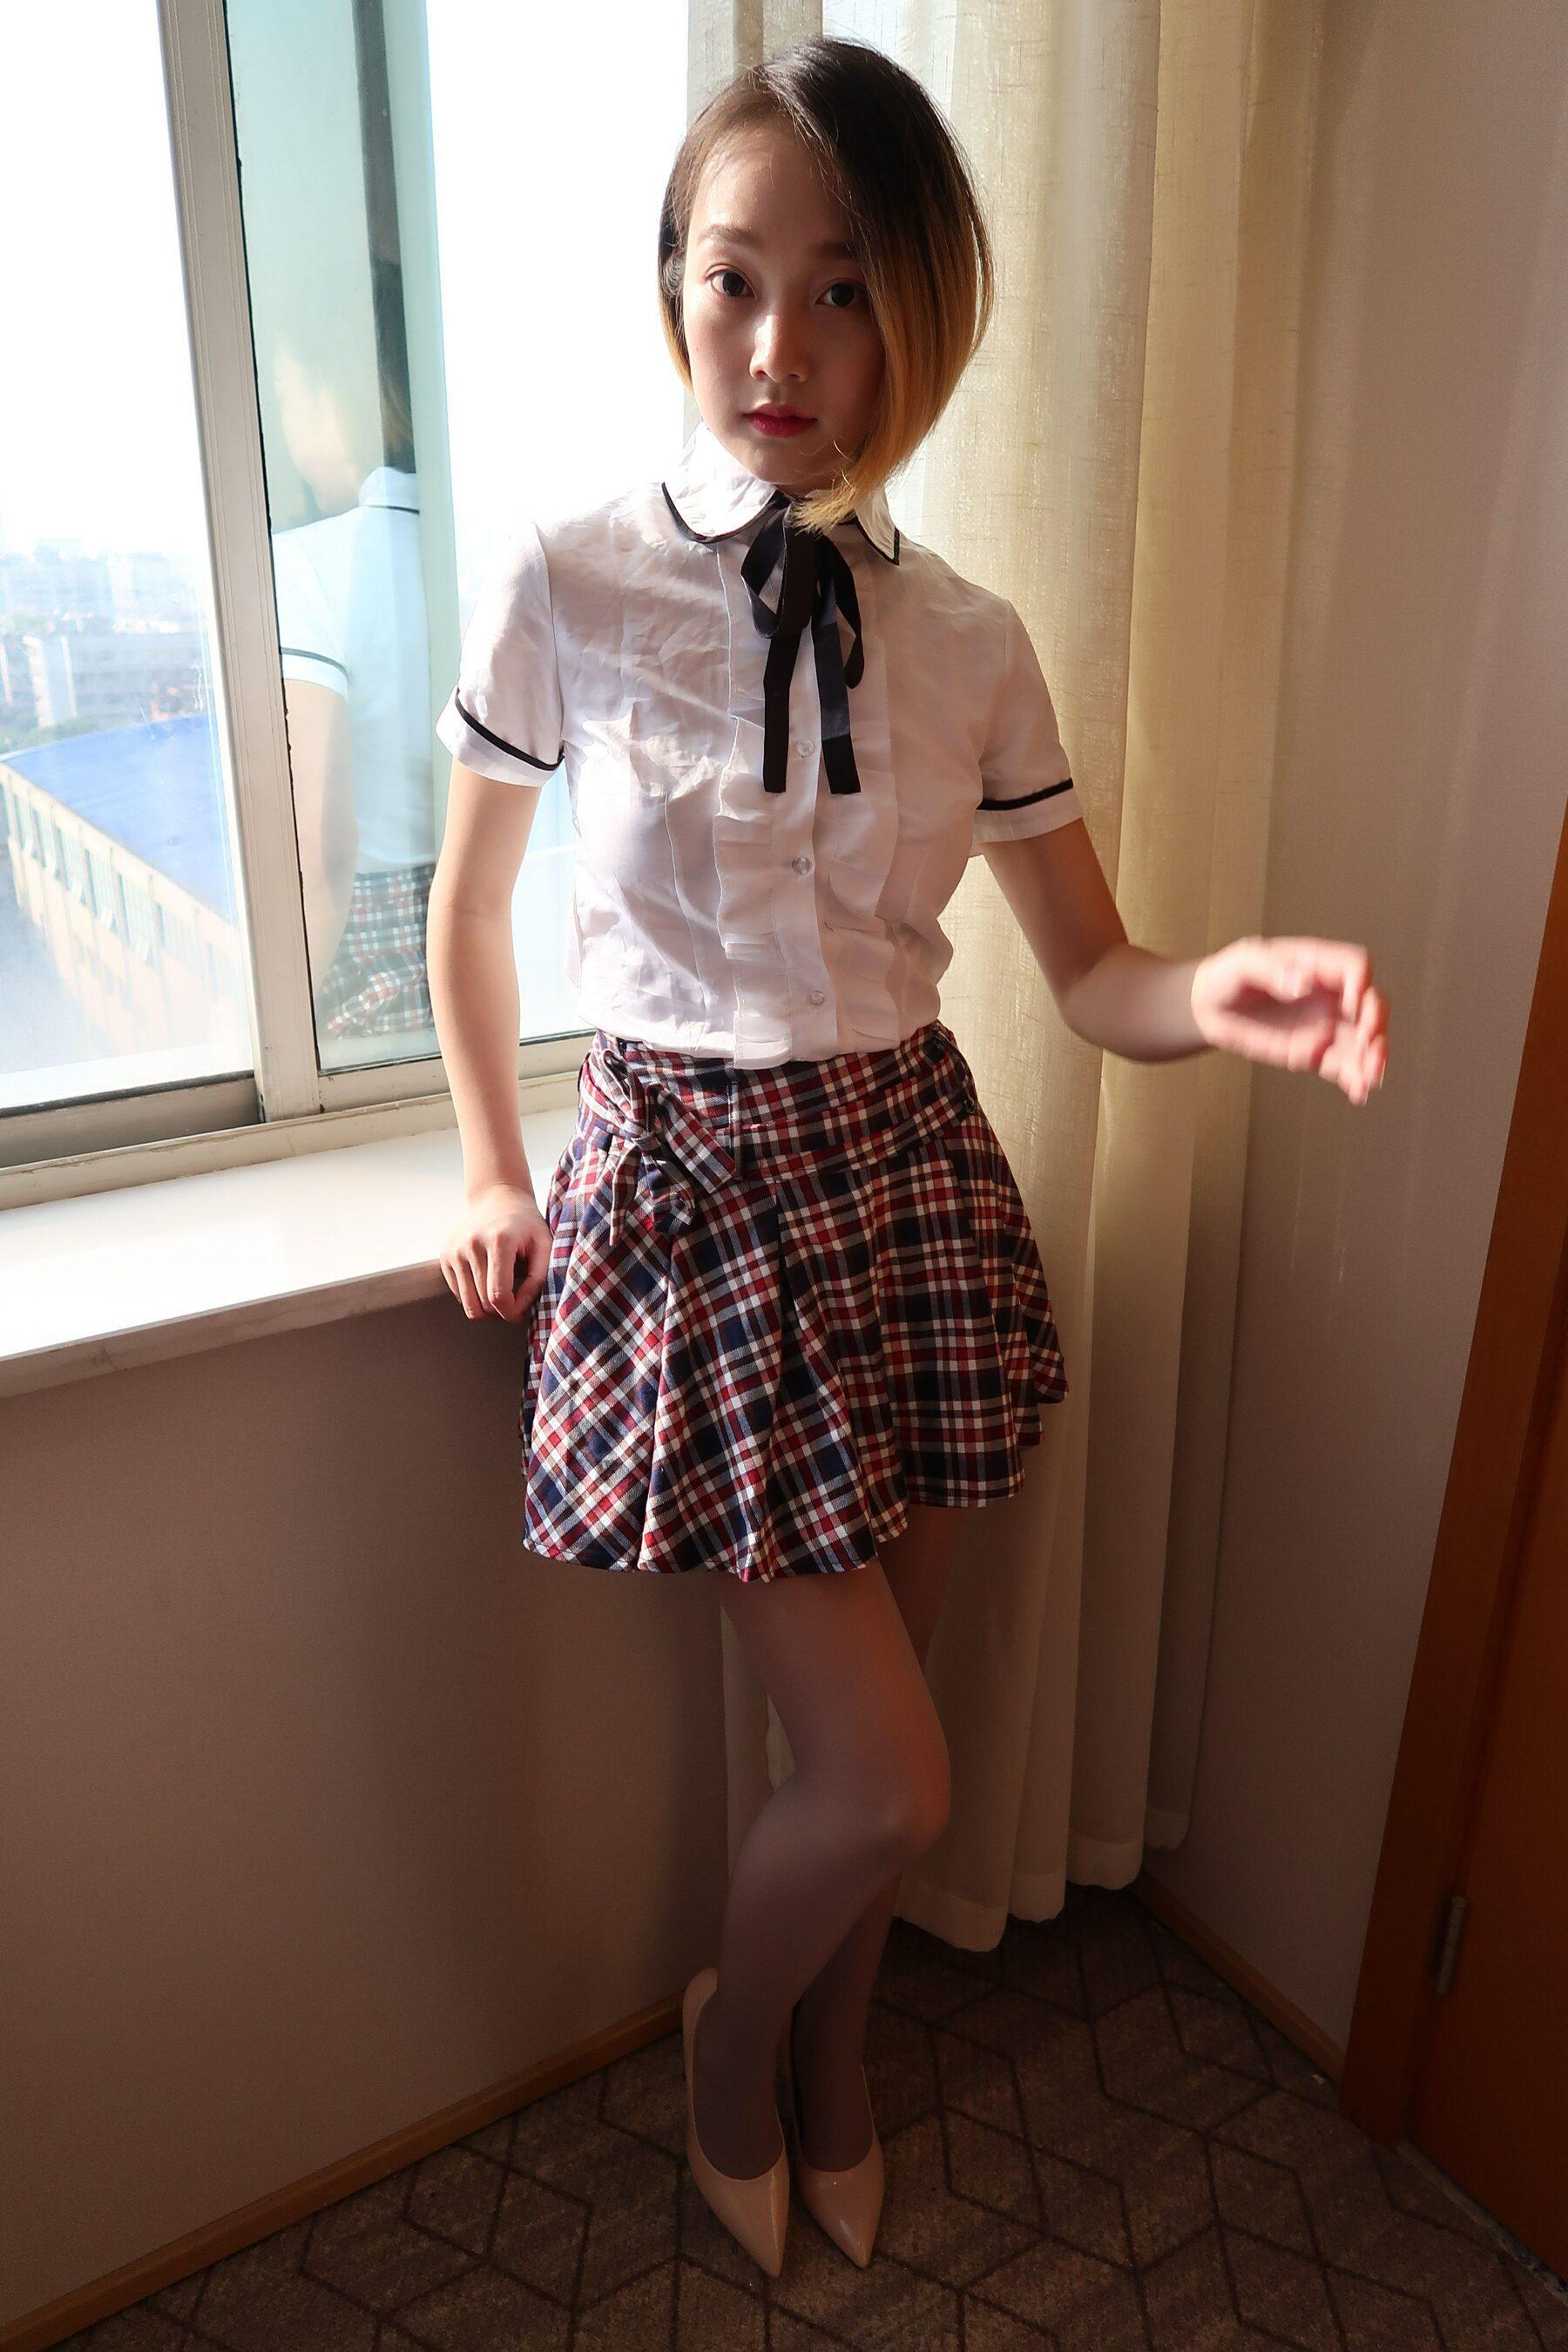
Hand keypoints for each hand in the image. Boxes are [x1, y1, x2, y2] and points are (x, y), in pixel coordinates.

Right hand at [440, 1181, 552, 1319]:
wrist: (498, 1199)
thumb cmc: (526, 1225)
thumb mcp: (544, 1246)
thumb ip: (537, 1279)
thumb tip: (518, 1309)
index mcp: (499, 1241)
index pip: (499, 1295)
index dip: (511, 1313)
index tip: (522, 1313)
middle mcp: (472, 1244)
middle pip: (483, 1302)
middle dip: (502, 1313)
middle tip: (516, 1305)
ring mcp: (455, 1250)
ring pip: (468, 1303)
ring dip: (487, 1311)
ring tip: (503, 1299)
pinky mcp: (445, 1256)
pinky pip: (459, 1294)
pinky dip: (474, 1297)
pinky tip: (488, 1283)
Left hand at [1190, 935, 1387, 1103]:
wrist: (1211, 1009)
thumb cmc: (1230, 976)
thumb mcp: (1245, 963)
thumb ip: (1273, 971)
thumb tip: (1303, 984)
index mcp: (1319, 964)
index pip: (1355, 966)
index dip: (1361, 982)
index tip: (1352, 1002)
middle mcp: (1331, 994)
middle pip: (1371, 1003)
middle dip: (1376, 1022)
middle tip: (1367, 1041)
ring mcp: (1328, 1025)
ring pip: (1365, 1041)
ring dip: (1374, 1057)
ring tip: (1370, 1076)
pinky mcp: (1317, 1054)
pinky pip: (1345, 1067)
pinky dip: (1356, 1080)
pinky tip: (1359, 1092)